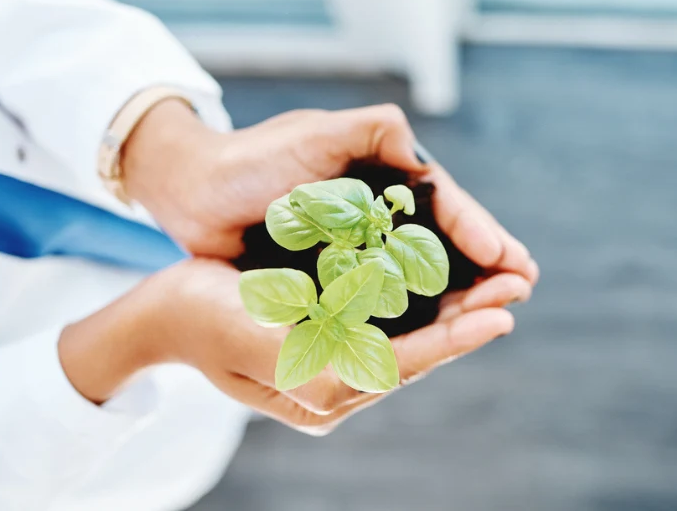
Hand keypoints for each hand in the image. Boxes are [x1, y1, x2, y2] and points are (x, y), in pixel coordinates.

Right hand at [59, 258, 531, 433]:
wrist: (158, 317)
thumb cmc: (199, 318)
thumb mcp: (251, 337)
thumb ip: (312, 361)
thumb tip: (382, 371)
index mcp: (317, 390)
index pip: (403, 365)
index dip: (457, 340)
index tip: (504, 314)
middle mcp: (332, 388)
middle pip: (416, 355)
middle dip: (469, 322)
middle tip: (518, 288)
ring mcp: (329, 372)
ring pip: (407, 344)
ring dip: (453, 314)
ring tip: (498, 285)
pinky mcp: (324, 350)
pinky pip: (385, 333)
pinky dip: (420, 311)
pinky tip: (445, 288)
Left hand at [121, 101, 537, 284]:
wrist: (191, 190)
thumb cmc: (253, 157)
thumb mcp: (320, 135)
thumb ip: (378, 131)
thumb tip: (428, 160)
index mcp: (384, 176)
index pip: (445, 207)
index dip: (481, 233)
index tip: (513, 260)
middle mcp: (376, 212)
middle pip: (442, 244)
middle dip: (484, 266)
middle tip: (521, 290)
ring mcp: (355, 246)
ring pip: (419, 274)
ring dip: (458, 292)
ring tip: (496, 311)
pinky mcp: (330, 275)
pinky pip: (380, 296)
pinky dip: (412, 309)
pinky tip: (439, 325)